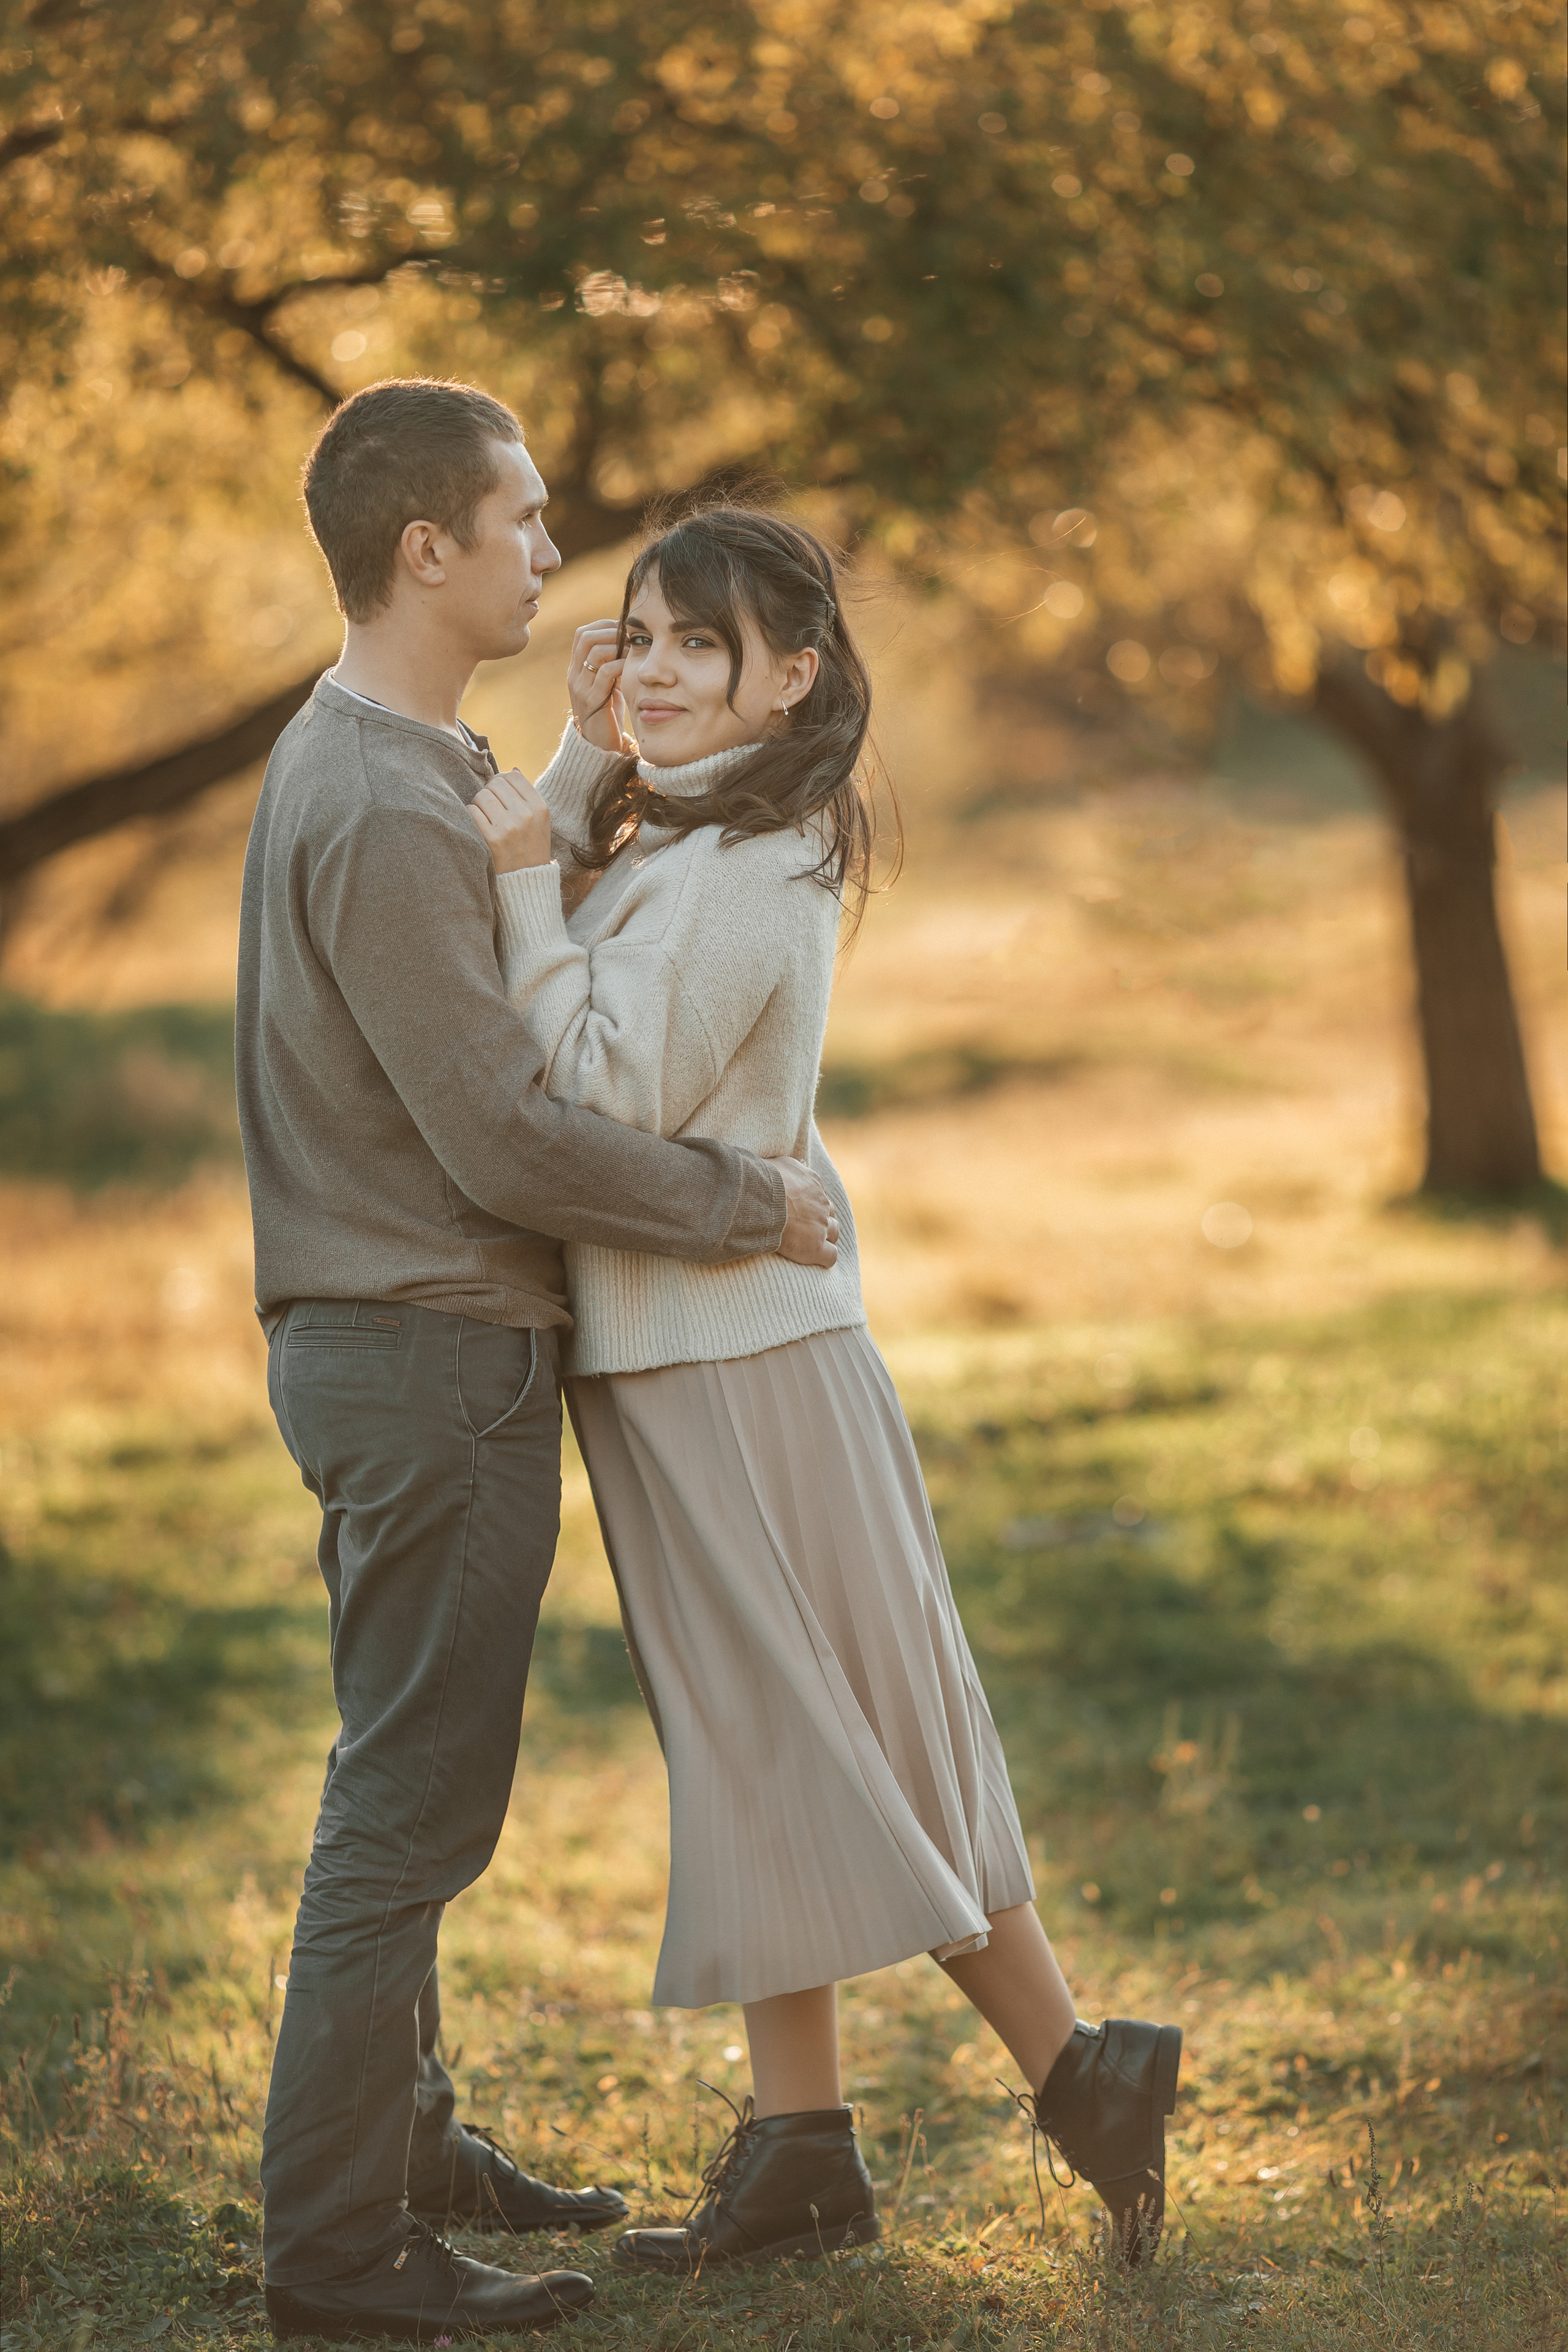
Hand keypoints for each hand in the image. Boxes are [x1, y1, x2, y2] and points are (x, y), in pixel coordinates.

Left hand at [467, 769, 552, 873]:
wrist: (527, 883)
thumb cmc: (530, 848)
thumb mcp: (539, 822)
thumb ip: (527, 796)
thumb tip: (512, 769)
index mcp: (539, 808)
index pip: (514, 776)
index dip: (502, 781)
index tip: (499, 794)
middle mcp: (526, 815)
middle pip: (495, 784)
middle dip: (489, 793)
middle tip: (490, 808)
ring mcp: (509, 827)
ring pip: (482, 796)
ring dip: (478, 804)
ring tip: (484, 818)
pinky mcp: (492, 839)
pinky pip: (472, 812)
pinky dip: (471, 816)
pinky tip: (478, 826)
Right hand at [568, 619, 635, 754]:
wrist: (599, 745)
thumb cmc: (608, 712)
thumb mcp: (608, 684)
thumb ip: (611, 664)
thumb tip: (628, 640)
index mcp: (576, 669)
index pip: (582, 634)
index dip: (603, 626)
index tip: (624, 629)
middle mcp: (574, 675)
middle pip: (586, 637)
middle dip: (611, 632)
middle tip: (630, 637)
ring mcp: (581, 687)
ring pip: (595, 651)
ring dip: (618, 646)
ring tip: (633, 651)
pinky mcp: (593, 700)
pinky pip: (606, 672)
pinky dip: (621, 664)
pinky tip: (631, 667)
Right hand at [771, 1157, 838, 1267]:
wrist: (759, 1200)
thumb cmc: (763, 1181)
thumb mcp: (780, 1163)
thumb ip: (794, 1165)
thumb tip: (803, 1161)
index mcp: (814, 1183)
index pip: (821, 1196)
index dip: (812, 1205)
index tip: (800, 1211)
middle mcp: (821, 1204)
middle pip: (829, 1214)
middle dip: (821, 1220)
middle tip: (805, 1227)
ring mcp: (821, 1226)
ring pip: (834, 1233)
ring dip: (826, 1237)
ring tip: (810, 1242)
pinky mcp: (815, 1247)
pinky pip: (831, 1256)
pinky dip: (826, 1257)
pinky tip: (816, 1258)